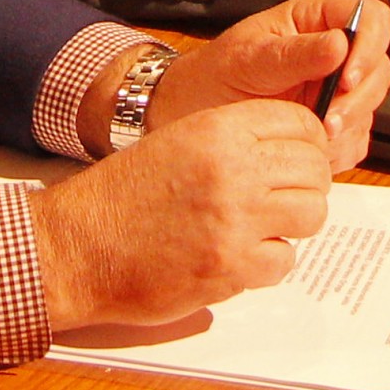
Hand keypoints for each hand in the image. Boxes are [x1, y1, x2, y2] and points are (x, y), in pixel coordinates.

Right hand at [32, 100, 338, 331]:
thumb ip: (231, 143)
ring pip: (311, 213)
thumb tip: (287, 154)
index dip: (308, 142)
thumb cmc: (118, 198)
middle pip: (314, 168)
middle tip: (287, 198)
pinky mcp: (231, 267)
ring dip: (294, 223)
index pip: (299, 122)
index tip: (301, 158)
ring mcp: (235, 220)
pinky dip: (269, 262)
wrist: (75, 247)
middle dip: (308, 184)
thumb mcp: (175, 143)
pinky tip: (242, 255)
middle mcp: (232, 169)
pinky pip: (284, 260)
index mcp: (217, 130)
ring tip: (267, 226)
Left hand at [143, 0, 389, 171]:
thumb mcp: (247, 58)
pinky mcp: (331, 126)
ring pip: (370, 107)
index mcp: (314, 21)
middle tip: (328, 120)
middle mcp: (331, 55)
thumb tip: (339, 44)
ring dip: (348, 127)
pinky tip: (310, 150)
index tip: (347, 77)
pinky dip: (339, 150)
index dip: (370, 43)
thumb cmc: (212, 76)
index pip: (369, 16)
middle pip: (379, 67)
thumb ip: (293, 53)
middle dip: (358, 98)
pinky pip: (355, 140)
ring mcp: (333, 92)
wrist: (188, 117)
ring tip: (312, 138)